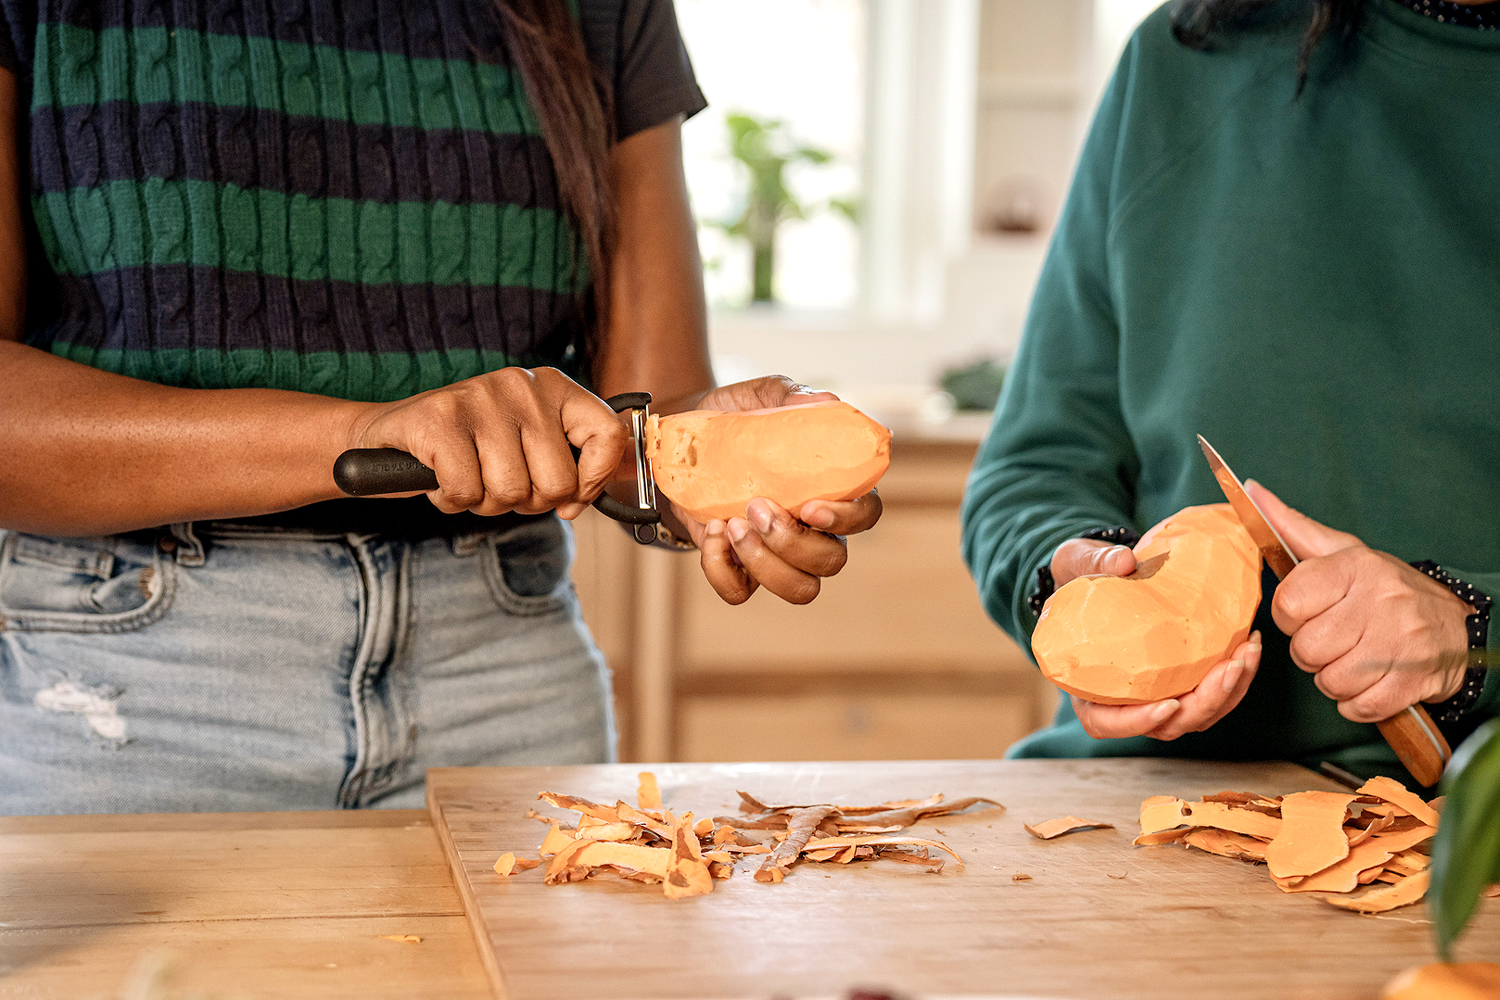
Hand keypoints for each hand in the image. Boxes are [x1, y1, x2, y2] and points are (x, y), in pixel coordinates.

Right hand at [347, 367, 628, 518]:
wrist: (390, 434)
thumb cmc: (469, 447)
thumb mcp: (526, 446)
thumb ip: (564, 467)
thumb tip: (581, 501)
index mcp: (553, 387)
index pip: (607, 434)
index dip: (593, 482)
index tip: (571, 500)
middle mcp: (521, 385)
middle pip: (557, 481)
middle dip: (528, 502)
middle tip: (499, 485)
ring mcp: (480, 398)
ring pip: (511, 491)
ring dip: (486, 503)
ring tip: (468, 477)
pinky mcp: (440, 420)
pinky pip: (467, 491)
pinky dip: (452, 500)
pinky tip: (441, 478)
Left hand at [669, 375, 883, 605]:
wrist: (685, 440)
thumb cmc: (738, 419)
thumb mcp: (764, 397)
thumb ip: (793, 396)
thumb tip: (826, 403)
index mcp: (833, 489)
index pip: (866, 516)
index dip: (847, 519)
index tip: (811, 506)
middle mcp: (815, 530)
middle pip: (832, 562)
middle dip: (794, 543)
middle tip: (757, 506)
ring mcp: (779, 553)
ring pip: (799, 588)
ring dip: (765, 563)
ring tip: (733, 523)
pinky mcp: (740, 567)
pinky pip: (741, 592)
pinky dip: (723, 569)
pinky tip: (713, 533)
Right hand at [1047, 535, 1261, 739]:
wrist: (1104, 572)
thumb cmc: (1081, 576)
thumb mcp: (1077, 562)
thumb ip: (1095, 563)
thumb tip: (1125, 562)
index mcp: (1087, 684)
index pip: (1106, 722)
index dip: (1137, 721)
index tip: (1168, 705)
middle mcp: (1123, 699)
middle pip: (1167, 724)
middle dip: (1205, 702)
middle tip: (1230, 667)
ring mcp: (1157, 694)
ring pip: (1196, 714)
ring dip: (1229, 692)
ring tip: (1248, 653)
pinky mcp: (1182, 680)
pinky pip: (1212, 695)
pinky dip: (1235, 677)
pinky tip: (1249, 646)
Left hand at [1251, 479, 1471, 722]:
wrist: (1456, 623)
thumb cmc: (1383, 588)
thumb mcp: (1342, 551)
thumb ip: (1291, 527)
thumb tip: (1250, 490)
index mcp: (1355, 568)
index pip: (1288, 605)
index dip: (1290, 617)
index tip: (1308, 614)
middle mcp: (1380, 601)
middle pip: (1306, 650)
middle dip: (1311, 653)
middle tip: (1332, 641)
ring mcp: (1401, 643)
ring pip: (1331, 682)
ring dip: (1334, 679)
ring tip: (1352, 658)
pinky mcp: (1415, 681)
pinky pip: (1360, 706)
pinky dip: (1357, 703)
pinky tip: (1369, 681)